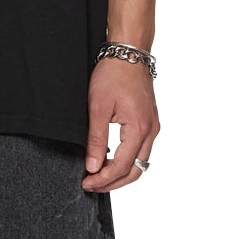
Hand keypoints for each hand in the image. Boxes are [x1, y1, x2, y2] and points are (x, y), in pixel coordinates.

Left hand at [81, 57, 157, 192]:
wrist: (129, 53)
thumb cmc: (114, 74)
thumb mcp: (98, 107)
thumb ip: (97, 140)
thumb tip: (93, 166)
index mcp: (139, 128)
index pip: (123, 167)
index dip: (103, 179)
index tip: (86, 183)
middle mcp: (151, 131)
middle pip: (136, 171)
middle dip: (113, 183)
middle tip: (92, 185)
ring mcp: (153, 127)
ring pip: (140, 163)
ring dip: (121, 173)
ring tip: (98, 175)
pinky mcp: (150, 123)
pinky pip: (141, 150)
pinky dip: (127, 161)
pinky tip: (109, 159)